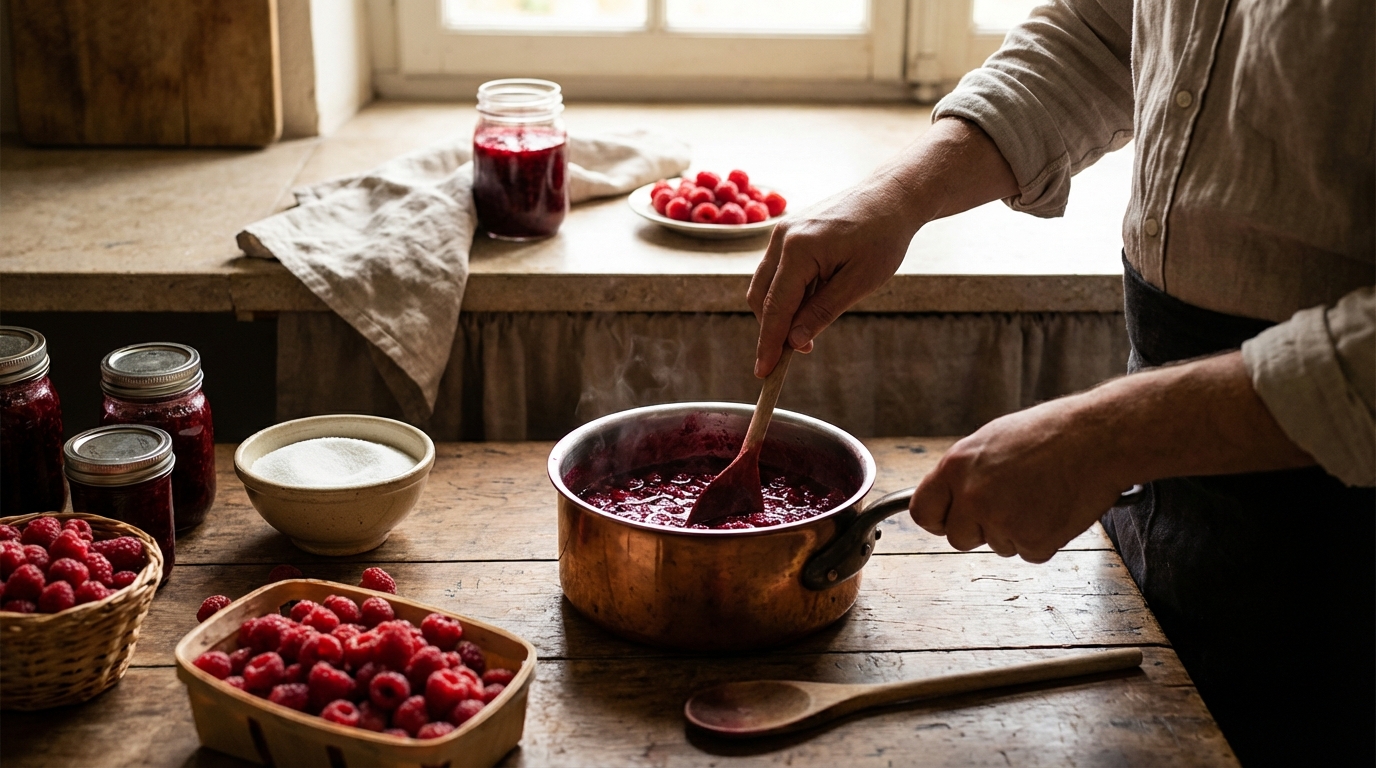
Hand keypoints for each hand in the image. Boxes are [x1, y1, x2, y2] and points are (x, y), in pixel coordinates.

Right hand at [746, 185, 914, 376]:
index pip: (775, 308)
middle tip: (800, 351)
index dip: (769, 344)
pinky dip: (787, 292)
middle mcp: (782, 238)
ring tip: (812, 325)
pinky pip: (777, 270)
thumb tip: (794, 342)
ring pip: (765, 284)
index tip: (764, 372)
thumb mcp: (859, 282)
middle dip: (774, 329)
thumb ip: (822, 311)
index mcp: (798, 249)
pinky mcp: (788, 232)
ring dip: (781, 311)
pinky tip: (813, 300)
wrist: (892, 196)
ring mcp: (782, 232)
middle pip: (761, 297)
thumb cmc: (883, 237)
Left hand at [909, 351, 1315, 562]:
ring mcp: (1002, 521)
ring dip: (1016, 529)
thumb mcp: (992, 440)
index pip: (922, 512)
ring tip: (1041, 494)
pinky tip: (1056, 508)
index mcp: (956, 466)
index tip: (948, 520)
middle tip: (1010, 504)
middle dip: (979, 529)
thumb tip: (949, 499)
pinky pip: (1028, 553)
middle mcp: (973, 496)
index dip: (937, 519)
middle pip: (958, 537)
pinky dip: (1043, 539)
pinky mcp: (1034, 541)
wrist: (1100, 438)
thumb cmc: (1050, 433)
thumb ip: (965, 472)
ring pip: (997, 545)